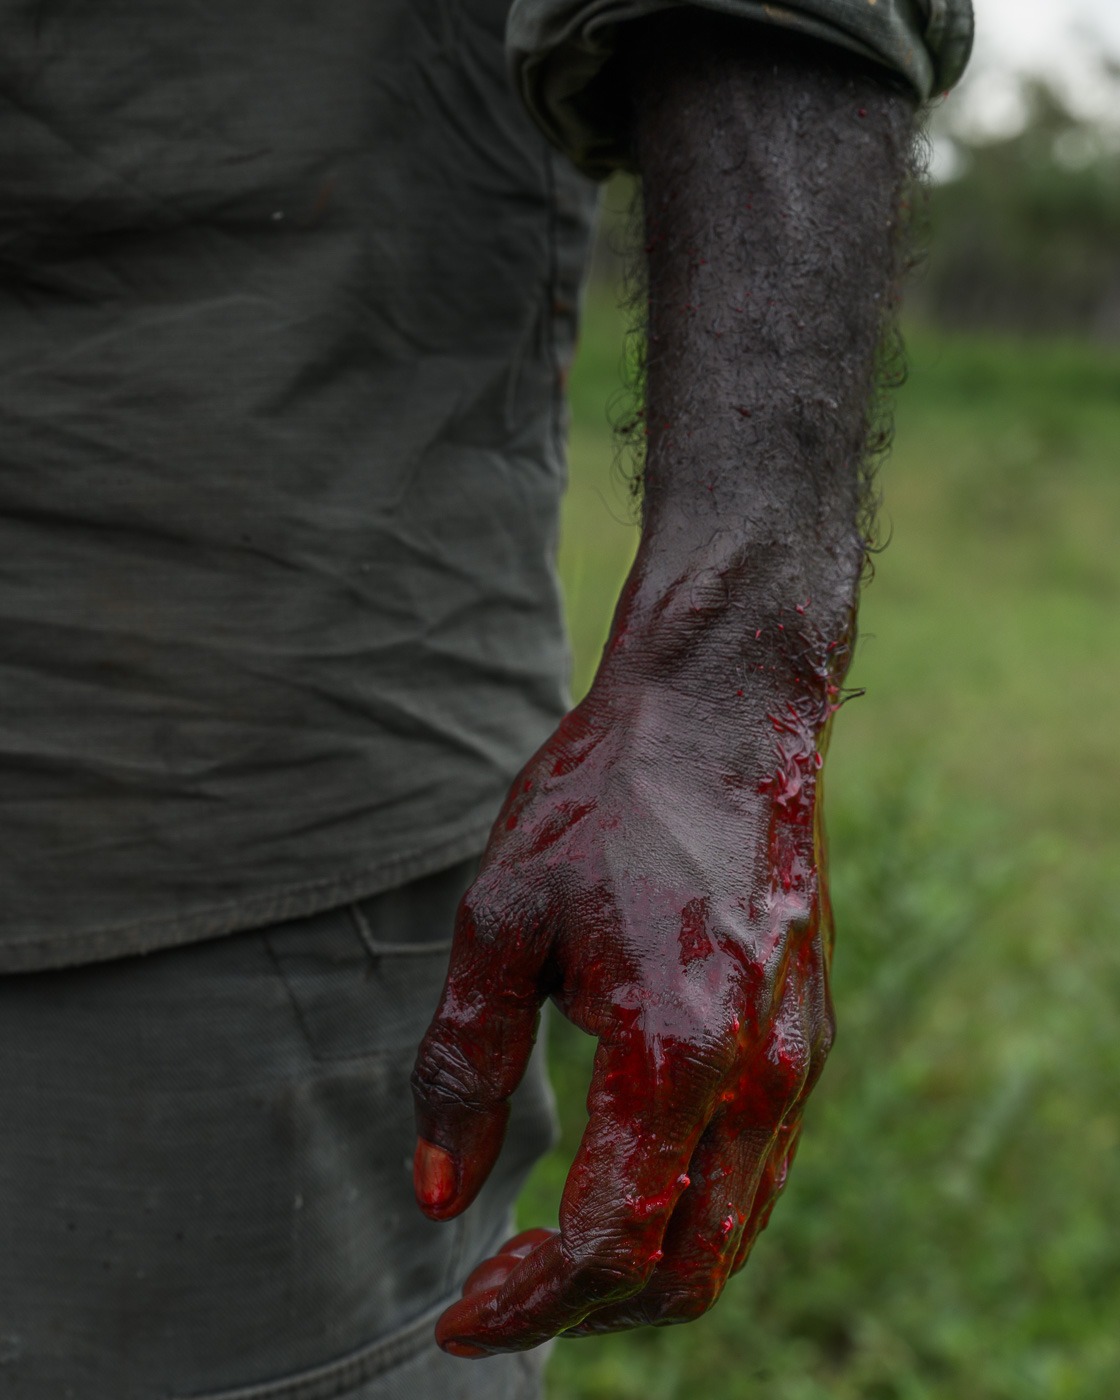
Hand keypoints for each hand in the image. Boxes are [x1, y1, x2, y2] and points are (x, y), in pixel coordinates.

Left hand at [410, 614, 838, 1353]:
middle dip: (590, 1311)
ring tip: (554, 1254)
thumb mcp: (500, 920)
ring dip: (644, 1270)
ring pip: (733, 1230)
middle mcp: (760, 1076)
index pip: (604, 1243)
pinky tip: (624, 1174)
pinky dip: (690, 1210)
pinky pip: (757, 1167)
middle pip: (687, 1269)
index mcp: (675, 1052)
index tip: (457, 1318)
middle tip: (503, 1291)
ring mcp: (799, 1058)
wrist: (721, 712)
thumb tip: (438, 1196)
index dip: (525, 1302)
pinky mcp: (809, 1031)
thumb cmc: (604, 800)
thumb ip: (463, 1066)